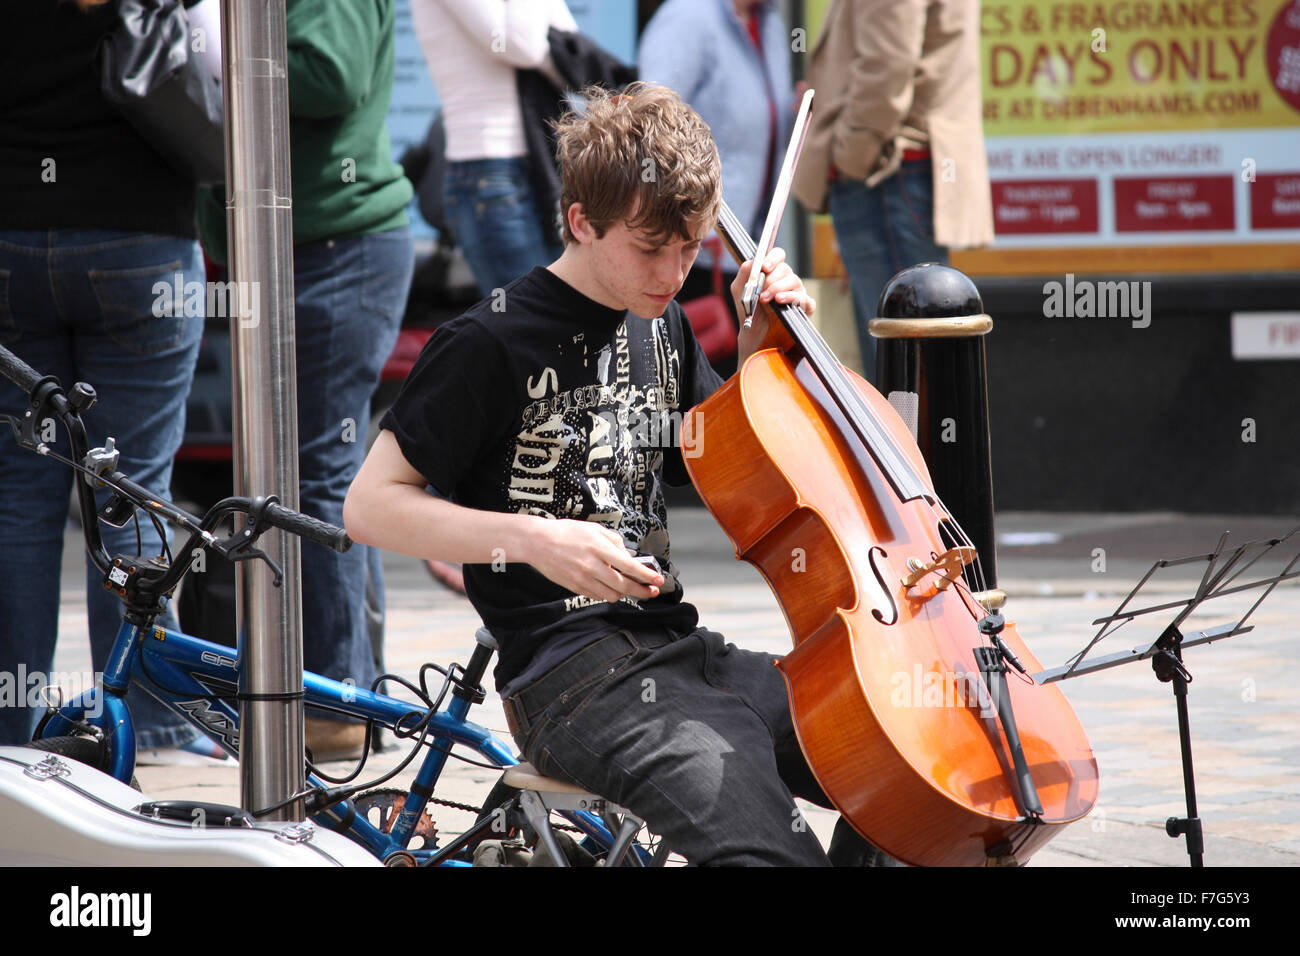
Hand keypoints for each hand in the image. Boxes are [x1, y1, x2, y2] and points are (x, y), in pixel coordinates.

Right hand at [525, 518, 663, 603]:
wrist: (538, 543)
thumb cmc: (566, 532)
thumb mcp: (594, 529)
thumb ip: (613, 541)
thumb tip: (626, 555)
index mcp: (600, 548)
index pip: (630, 567)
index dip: (647, 576)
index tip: (659, 581)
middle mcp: (593, 566)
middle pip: (624, 586)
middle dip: (642, 591)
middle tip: (651, 591)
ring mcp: (583, 579)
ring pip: (612, 595)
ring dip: (623, 593)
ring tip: (628, 587)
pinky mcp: (575, 587)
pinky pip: (597, 596)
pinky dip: (606, 594)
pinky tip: (608, 586)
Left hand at [732, 246, 815, 363]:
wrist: (754, 333)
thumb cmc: (749, 309)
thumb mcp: (739, 289)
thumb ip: (745, 272)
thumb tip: (754, 260)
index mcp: (773, 273)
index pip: (778, 255)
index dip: (773, 258)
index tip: (765, 267)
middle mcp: (786, 280)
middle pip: (786, 269)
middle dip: (771, 279)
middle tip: (761, 291)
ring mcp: (797, 293)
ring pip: (795, 281)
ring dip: (778, 289)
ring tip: (766, 299)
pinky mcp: (804, 308)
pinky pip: (805, 299)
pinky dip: (793, 298)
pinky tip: (780, 302)